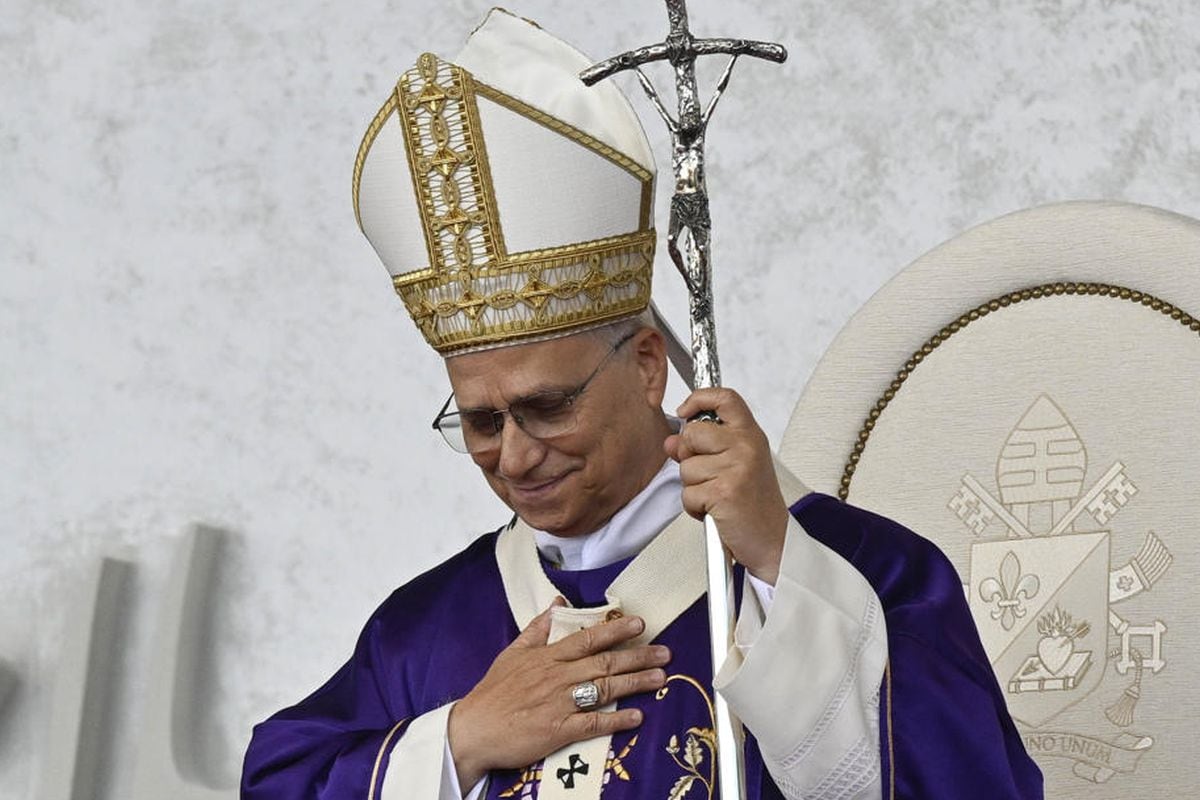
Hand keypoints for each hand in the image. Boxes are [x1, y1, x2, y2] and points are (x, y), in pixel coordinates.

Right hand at [447, 601, 670, 786]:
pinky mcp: (558, 731)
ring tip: (661, 678)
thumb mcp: (512, 653)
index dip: (616, 630)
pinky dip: (616, 721)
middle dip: (638, 656)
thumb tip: (558, 605)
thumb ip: (538, 629)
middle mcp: (557, 677)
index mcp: (547, 657)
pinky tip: (637, 717)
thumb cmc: (493, 692)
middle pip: (604, 662)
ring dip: (636, 683)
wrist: (472, 730)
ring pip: (604, 689)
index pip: (588, 638)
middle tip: (665, 652)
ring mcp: (559, 704)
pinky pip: (593, 723)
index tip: (640, 623)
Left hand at [664, 387, 788, 583]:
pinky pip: (687, 493)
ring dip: (694, 487)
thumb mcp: (734, 466)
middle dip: (689, 457)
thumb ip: (702, 448)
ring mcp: (736, 468)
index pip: (725, 398)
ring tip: (717, 496)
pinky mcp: (724, 491)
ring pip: (686, 467)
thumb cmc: (754, 504)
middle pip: (692, 433)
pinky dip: (695, 507)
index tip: (686, 410)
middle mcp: (745, 446)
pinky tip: (716, 510)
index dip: (699, 398)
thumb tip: (671, 441)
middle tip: (709, 475)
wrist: (773, 540)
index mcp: (750, 435)